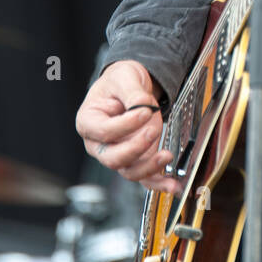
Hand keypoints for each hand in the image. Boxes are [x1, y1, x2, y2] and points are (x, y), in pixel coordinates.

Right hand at [75, 60, 179, 193]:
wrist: (130, 87)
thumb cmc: (119, 82)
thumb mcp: (124, 77)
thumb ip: (132, 92)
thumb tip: (142, 107)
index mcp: (89, 122)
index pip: (104, 131)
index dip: (125, 125)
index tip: (145, 111)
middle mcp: (99, 144)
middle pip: (113, 158)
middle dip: (135, 148)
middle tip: (153, 131)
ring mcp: (118, 154)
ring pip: (129, 171)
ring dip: (149, 167)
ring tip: (166, 155)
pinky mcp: (135, 160)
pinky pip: (144, 178)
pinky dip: (158, 183)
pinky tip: (172, 185)